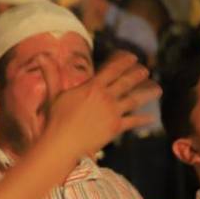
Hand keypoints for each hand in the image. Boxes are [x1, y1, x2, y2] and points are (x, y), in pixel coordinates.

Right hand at [42, 50, 159, 157]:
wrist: (63, 143)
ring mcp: (113, 112)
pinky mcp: (116, 127)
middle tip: (146, 70)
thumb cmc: (56, 119)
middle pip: (127, 82)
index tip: (132, 57)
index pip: (112, 69)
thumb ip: (52, 74)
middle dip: (138, 74)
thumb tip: (42, 55)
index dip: (124, 61)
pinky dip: (143, 119)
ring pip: (135, 100)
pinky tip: (151, 117)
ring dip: (148, 93)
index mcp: (92, 87)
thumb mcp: (53, 94)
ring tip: (157, 88)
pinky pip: (133, 122)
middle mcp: (106, 97)